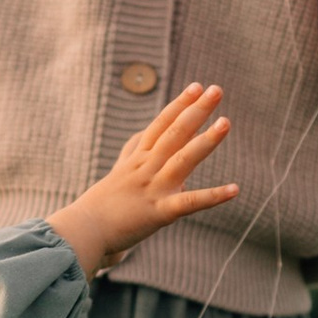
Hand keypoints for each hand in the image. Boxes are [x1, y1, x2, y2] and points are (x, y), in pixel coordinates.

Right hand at [49, 83, 236, 278]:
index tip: (196, 86)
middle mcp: (145, 168)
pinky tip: (235, 189)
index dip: (179, 105)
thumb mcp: (116, 174)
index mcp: (136, 160)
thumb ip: (131, 155)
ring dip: (206, 141)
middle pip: (174, 133)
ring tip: (226, 123)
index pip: (160, 125)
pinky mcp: (159, 213)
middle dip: (197, 110)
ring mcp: (152, 188)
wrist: (82, 231)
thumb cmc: (98, 207)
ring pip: (183, 159)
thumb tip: (141, 139)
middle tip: (217, 89)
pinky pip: (190, 202)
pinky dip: (213, 196)